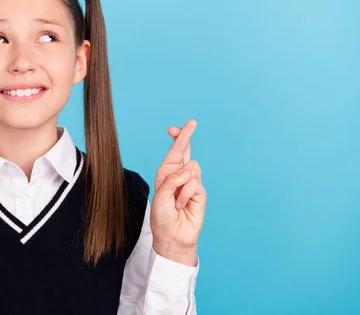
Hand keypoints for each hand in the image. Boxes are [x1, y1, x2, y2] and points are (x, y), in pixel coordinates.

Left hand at [150, 119, 206, 265]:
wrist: (173, 236)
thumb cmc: (162, 217)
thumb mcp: (160, 197)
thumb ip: (172, 181)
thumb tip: (187, 171)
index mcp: (166, 173)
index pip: (174, 152)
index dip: (176, 139)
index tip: (175, 128)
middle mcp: (178, 175)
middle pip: (186, 151)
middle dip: (186, 136)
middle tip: (192, 122)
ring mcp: (191, 183)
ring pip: (192, 168)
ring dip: (181, 183)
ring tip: (175, 200)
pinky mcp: (200, 192)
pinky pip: (194, 184)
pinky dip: (185, 194)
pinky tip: (181, 205)